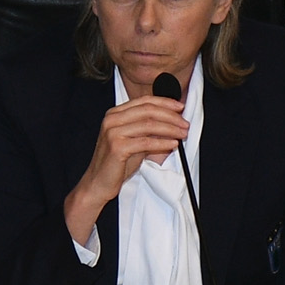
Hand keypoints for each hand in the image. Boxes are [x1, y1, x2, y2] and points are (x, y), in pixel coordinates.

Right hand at [66, 94, 192, 237]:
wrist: (98, 183)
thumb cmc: (117, 163)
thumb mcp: (135, 141)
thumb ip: (150, 130)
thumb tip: (174, 123)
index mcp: (115, 114)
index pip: (144, 102)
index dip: (165, 103)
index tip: (181, 107)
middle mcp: (112, 119)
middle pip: (148, 111)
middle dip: (171, 116)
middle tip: (185, 123)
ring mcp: (113, 132)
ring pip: (149, 125)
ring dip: (170, 129)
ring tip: (183, 134)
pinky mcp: (117, 147)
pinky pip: (145, 142)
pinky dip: (162, 142)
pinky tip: (173, 144)